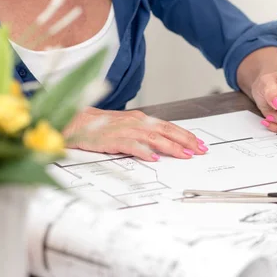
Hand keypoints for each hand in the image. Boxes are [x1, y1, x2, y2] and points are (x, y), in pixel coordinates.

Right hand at [64, 107, 207, 161]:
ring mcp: (125, 130)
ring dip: (170, 146)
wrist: (76, 123)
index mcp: (141, 119)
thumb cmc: (102, 127)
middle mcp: (136, 122)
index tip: (200, 144)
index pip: (169, 127)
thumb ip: (144, 134)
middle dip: (185, 141)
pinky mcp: (112, 139)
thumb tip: (164, 145)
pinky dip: (143, 151)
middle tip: (200, 150)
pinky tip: (153, 157)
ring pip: (153, 137)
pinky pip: (130, 145)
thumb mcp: (127, 128)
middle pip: (166, 130)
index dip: (186, 135)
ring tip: (184, 155)